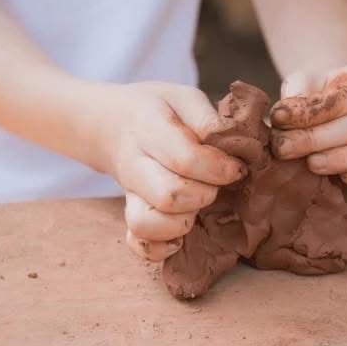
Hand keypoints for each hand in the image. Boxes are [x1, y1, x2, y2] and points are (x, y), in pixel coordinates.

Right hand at [97, 82, 243, 260]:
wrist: (110, 124)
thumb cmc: (156, 110)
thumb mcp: (182, 96)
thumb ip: (207, 117)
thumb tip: (233, 145)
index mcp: (148, 129)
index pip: (184, 158)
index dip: (218, 168)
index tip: (236, 167)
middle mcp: (135, 165)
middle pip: (169, 195)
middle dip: (204, 195)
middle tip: (215, 185)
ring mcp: (129, 194)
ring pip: (147, 223)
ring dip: (182, 222)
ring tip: (196, 206)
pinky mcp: (129, 215)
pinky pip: (138, 244)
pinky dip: (161, 248)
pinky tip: (180, 236)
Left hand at [269, 64, 346, 193]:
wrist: (326, 110)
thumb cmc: (311, 96)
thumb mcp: (300, 85)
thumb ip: (293, 96)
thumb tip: (282, 117)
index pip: (343, 96)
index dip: (310, 111)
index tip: (278, 120)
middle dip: (315, 140)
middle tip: (283, 148)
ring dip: (339, 161)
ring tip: (310, 164)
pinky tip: (341, 180)